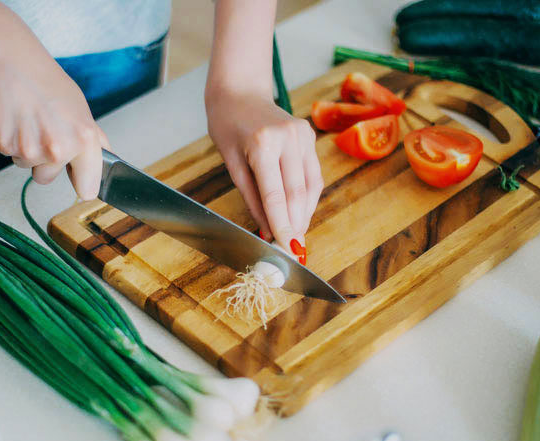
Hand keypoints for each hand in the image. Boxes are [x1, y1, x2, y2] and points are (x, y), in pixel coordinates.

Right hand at [0, 43, 108, 198]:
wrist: (10, 61)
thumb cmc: (45, 81)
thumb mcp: (80, 109)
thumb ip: (92, 138)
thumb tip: (105, 156)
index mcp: (84, 139)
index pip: (88, 188)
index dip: (82, 186)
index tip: (80, 185)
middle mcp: (59, 148)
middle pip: (47, 179)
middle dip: (43, 162)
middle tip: (42, 131)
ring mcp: (31, 149)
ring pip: (26, 166)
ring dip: (25, 149)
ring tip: (27, 121)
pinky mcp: (5, 145)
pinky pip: (8, 154)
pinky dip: (8, 140)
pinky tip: (13, 119)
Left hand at [206, 89, 322, 257]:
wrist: (240, 90)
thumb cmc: (227, 125)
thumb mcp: (231, 163)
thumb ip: (252, 198)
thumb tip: (267, 230)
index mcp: (263, 144)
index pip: (276, 195)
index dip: (283, 225)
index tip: (286, 249)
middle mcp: (288, 138)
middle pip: (297, 194)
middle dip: (296, 225)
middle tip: (294, 250)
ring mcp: (303, 135)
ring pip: (310, 186)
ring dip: (305, 214)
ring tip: (297, 235)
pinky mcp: (310, 137)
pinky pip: (313, 174)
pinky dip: (308, 197)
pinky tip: (300, 213)